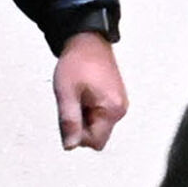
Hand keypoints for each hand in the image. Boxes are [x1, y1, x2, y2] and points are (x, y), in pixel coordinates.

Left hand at [52, 28, 131, 150]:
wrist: (87, 40)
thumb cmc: (77, 62)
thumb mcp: (66, 94)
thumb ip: (69, 122)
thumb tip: (70, 146)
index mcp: (112, 110)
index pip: (94, 142)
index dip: (78, 135)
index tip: (70, 115)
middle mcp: (120, 109)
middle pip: (97, 135)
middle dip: (81, 125)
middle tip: (73, 102)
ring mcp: (120, 104)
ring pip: (98, 125)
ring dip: (84, 116)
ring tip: (79, 95)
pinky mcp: (116, 98)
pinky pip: (100, 115)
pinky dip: (89, 109)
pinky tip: (84, 93)